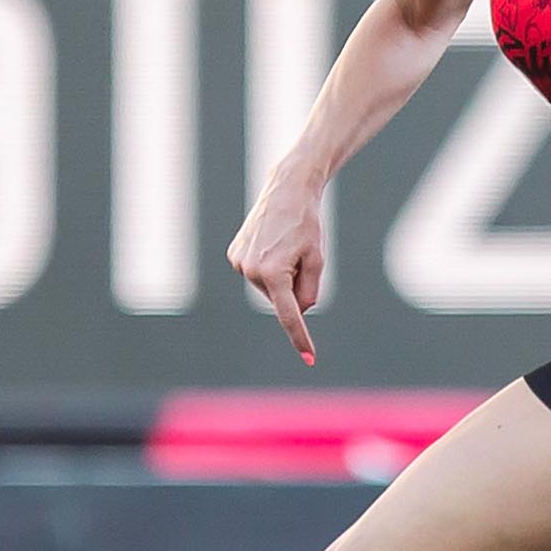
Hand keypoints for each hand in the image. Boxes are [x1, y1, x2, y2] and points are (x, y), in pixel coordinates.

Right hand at [225, 165, 328, 364]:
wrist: (286, 191)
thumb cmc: (306, 225)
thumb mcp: (316, 260)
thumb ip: (309, 291)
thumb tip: (297, 311)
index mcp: (273, 273)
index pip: (290, 315)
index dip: (300, 338)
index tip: (310, 359)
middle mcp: (250, 271)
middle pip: (282, 298)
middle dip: (295, 286)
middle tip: (300, 254)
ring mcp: (238, 263)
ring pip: (270, 287)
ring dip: (282, 275)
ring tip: (285, 246)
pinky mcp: (234, 255)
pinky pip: (258, 274)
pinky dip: (269, 267)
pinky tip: (271, 244)